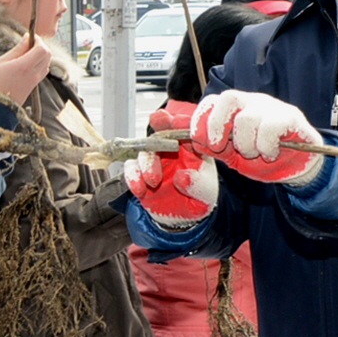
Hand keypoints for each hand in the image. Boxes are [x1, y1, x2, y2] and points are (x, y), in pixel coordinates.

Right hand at [0, 32, 53, 104]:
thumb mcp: (1, 62)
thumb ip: (17, 49)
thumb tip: (26, 38)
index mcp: (24, 66)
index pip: (41, 49)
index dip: (38, 40)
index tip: (30, 37)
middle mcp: (33, 73)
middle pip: (48, 54)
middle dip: (41, 46)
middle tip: (29, 44)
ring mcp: (35, 80)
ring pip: (47, 62)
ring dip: (41, 54)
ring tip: (27, 54)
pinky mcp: (35, 85)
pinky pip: (44, 70)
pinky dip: (40, 63)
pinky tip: (29, 63)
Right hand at [126, 101, 217, 227]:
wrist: (183, 216)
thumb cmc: (199, 198)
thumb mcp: (206, 193)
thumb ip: (197, 185)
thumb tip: (182, 177)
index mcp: (190, 148)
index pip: (183, 130)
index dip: (176, 123)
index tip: (170, 120)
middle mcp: (170, 151)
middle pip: (159, 137)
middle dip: (154, 138)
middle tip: (154, 146)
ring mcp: (154, 162)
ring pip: (143, 152)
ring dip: (145, 164)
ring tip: (153, 181)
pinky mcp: (139, 174)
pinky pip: (130, 170)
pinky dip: (132, 178)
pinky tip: (140, 190)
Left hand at [191, 90, 323, 185]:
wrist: (294, 168)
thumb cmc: (261, 157)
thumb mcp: (230, 155)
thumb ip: (210, 146)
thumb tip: (190, 140)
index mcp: (235, 109)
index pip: (211, 101)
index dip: (199, 119)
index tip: (199, 141)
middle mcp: (253, 102)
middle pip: (228, 98)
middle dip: (216, 125)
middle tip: (219, 147)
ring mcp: (273, 108)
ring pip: (247, 118)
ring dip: (245, 144)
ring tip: (255, 154)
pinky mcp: (291, 118)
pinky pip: (270, 128)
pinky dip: (265, 147)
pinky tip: (270, 154)